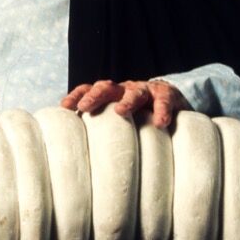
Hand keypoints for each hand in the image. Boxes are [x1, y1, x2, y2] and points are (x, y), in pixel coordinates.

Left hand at [61, 79, 188, 127]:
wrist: (175, 102)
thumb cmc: (141, 117)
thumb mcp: (121, 120)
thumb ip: (103, 129)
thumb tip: (78, 152)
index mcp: (111, 95)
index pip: (90, 90)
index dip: (77, 96)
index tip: (64, 107)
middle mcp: (125, 89)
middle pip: (107, 87)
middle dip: (95, 96)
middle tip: (85, 107)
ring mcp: (146, 90)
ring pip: (135, 92)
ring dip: (127, 100)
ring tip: (120, 111)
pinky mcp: (168, 95)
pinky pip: (164, 100)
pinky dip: (162, 110)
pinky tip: (160, 122)